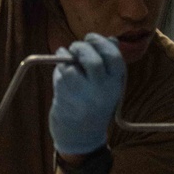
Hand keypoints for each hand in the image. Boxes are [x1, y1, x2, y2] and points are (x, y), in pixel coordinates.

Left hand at [48, 33, 125, 155]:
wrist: (80, 135)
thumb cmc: (93, 102)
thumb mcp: (107, 85)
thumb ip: (108, 62)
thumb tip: (110, 39)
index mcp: (115, 84)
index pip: (114, 57)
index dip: (101, 42)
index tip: (91, 37)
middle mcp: (102, 91)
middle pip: (93, 60)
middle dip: (81, 47)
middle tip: (76, 47)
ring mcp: (83, 96)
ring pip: (73, 66)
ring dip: (66, 54)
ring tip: (65, 54)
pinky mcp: (66, 99)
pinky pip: (60, 75)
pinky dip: (58, 66)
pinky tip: (60, 67)